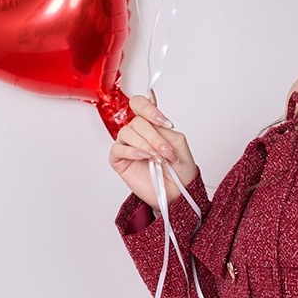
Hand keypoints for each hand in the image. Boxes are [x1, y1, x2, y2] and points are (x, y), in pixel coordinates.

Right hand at [108, 91, 198, 209]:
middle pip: (137, 121)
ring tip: (157, 158)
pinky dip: (132, 151)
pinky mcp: (119, 160)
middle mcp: (138, 133)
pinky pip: (118, 149)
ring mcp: (128, 146)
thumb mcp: (179, 144)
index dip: (149, 109)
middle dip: (154, 137)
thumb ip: (166, 131)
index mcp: (151, 126)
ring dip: (145, 145)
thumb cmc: (180, 170)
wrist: (177, 192)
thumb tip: (152, 123)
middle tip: (166, 152)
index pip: (140, 105)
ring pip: (127, 132)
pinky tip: (143, 157)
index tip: (164, 122)